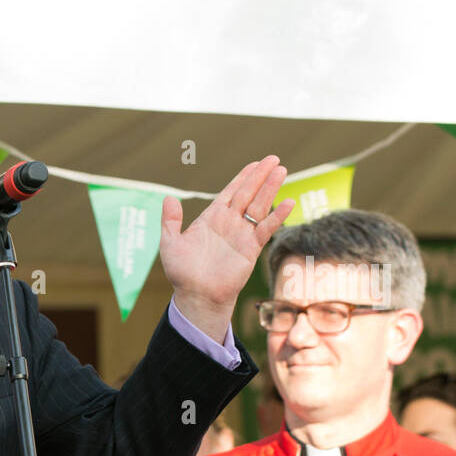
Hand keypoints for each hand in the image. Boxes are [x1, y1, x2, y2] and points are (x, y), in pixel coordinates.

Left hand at [160, 155, 294, 340]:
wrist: (196, 295)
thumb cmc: (182, 273)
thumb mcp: (170, 244)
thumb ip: (170, 221)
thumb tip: (168, 198)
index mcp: (211, 218)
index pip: (230, 192)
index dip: (243, 177)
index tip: (255, 163)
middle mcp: (229, 223)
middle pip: (248, 193)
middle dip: (260, 176)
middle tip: (274, 159)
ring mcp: (241, 234)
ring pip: (259, 206)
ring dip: (270, 189)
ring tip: (282, 171)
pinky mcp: (251, 248)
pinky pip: (265, 229)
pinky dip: (277, 216)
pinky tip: (288, 202)